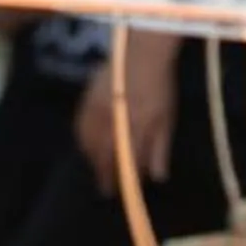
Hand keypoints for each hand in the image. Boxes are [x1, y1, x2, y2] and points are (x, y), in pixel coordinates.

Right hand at [75, 30, 176, 193]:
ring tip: (97, 168)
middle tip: (105, 190)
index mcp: (136, 127)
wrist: (142, 52)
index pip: (127, 162)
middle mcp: (113, 121)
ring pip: (89, 143)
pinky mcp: (87, 99)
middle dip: (105, 175)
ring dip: (92, 159)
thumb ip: (160, 148)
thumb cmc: (160, 85)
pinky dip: (82, 140)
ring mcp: (97, 110)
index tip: (121, 192)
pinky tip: (86, 145)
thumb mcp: (166, 117)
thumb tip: (158, 177)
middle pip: (105, 156)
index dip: (124, 180)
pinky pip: (79, 126)